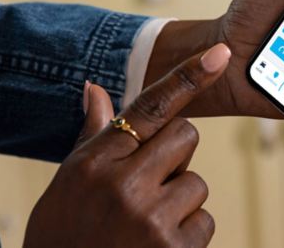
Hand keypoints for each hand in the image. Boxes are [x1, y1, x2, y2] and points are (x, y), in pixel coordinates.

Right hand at [24, 44, 231, 247]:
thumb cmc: (63, 234)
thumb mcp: (69, 180)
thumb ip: (94, 135)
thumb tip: (95, 89)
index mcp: (96, 161)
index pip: (150, 107)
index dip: (189, 77)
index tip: (220, 55)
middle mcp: (123, 184)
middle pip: (185, 136)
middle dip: (174, 156)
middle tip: (147, 184)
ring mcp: (150, 218)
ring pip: (197, 182)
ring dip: (180, 201)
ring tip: (145, 224)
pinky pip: (204, 221)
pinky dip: (187, 233)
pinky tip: (156, 245)